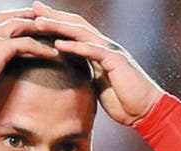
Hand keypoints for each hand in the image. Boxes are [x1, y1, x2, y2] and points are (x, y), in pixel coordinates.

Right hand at [0, 8, 60, 97]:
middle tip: (47, 18)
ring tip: (57, 32)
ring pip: (23, 25)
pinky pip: (27, 44)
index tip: (24, 19)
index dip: (13, 17)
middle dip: (31, 16)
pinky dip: (42, 48)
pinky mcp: (1, 47)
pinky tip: (53, 54)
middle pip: (13, 16)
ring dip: (41, 28)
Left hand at [31, 1, 163, 125]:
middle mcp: (105, 45)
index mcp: (99, 50)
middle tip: (34, 7)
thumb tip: (71, 74)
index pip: (75, 30)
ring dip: (59, 26)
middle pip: (76, 24)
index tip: (36, 17)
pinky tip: (59, 44)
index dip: (57, 22)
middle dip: (54, 15)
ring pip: (81, 33)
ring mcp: (111, 51)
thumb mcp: (99, 85)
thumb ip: (87, 74)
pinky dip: (75, 47)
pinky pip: (92, 51)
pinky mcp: (116, 62)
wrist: (146, 110)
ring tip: (39, 22)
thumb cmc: (124, 102)